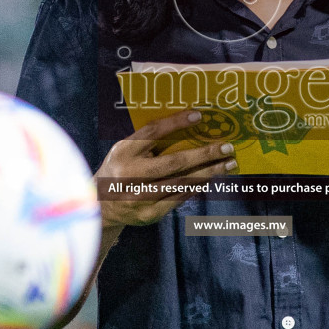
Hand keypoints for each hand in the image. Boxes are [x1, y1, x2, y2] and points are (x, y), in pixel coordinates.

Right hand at [95, 109, 235, 236]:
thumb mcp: (125, 151)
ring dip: (209, 172)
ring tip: (228, 163)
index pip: (152, 132)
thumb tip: (187, 126)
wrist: (101, 208)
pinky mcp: (149, 214)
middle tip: (228, 147)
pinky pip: (180, 197)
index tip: (199, 115)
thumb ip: (148, 142)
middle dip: (205, 154)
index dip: (175, 123)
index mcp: (123, 152)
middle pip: (174, 162)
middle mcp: (130, 175)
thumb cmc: (119, 170)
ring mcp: (140, 197)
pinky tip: (211, 177)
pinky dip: (197, 186)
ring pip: (183, 182)